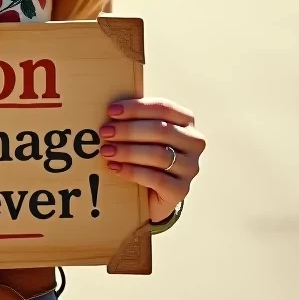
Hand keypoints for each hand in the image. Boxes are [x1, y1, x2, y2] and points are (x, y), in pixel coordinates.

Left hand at [98, 97, 204, 223]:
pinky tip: (114, 167)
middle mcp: (194, 142)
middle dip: (129, 130)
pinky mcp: (181, 189)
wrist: (151, 191)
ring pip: (158, 154)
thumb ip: (134, 119)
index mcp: (186, 121)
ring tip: (106, 150)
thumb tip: (110, 110)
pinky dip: (132, 171)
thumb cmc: (143, 152)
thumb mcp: (142, 132)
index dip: (136, 108)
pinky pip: (156, 179)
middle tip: (105, 132)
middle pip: (161, 130)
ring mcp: (190, 167)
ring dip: (127, 151)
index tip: (111, 111)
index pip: (163, 108)